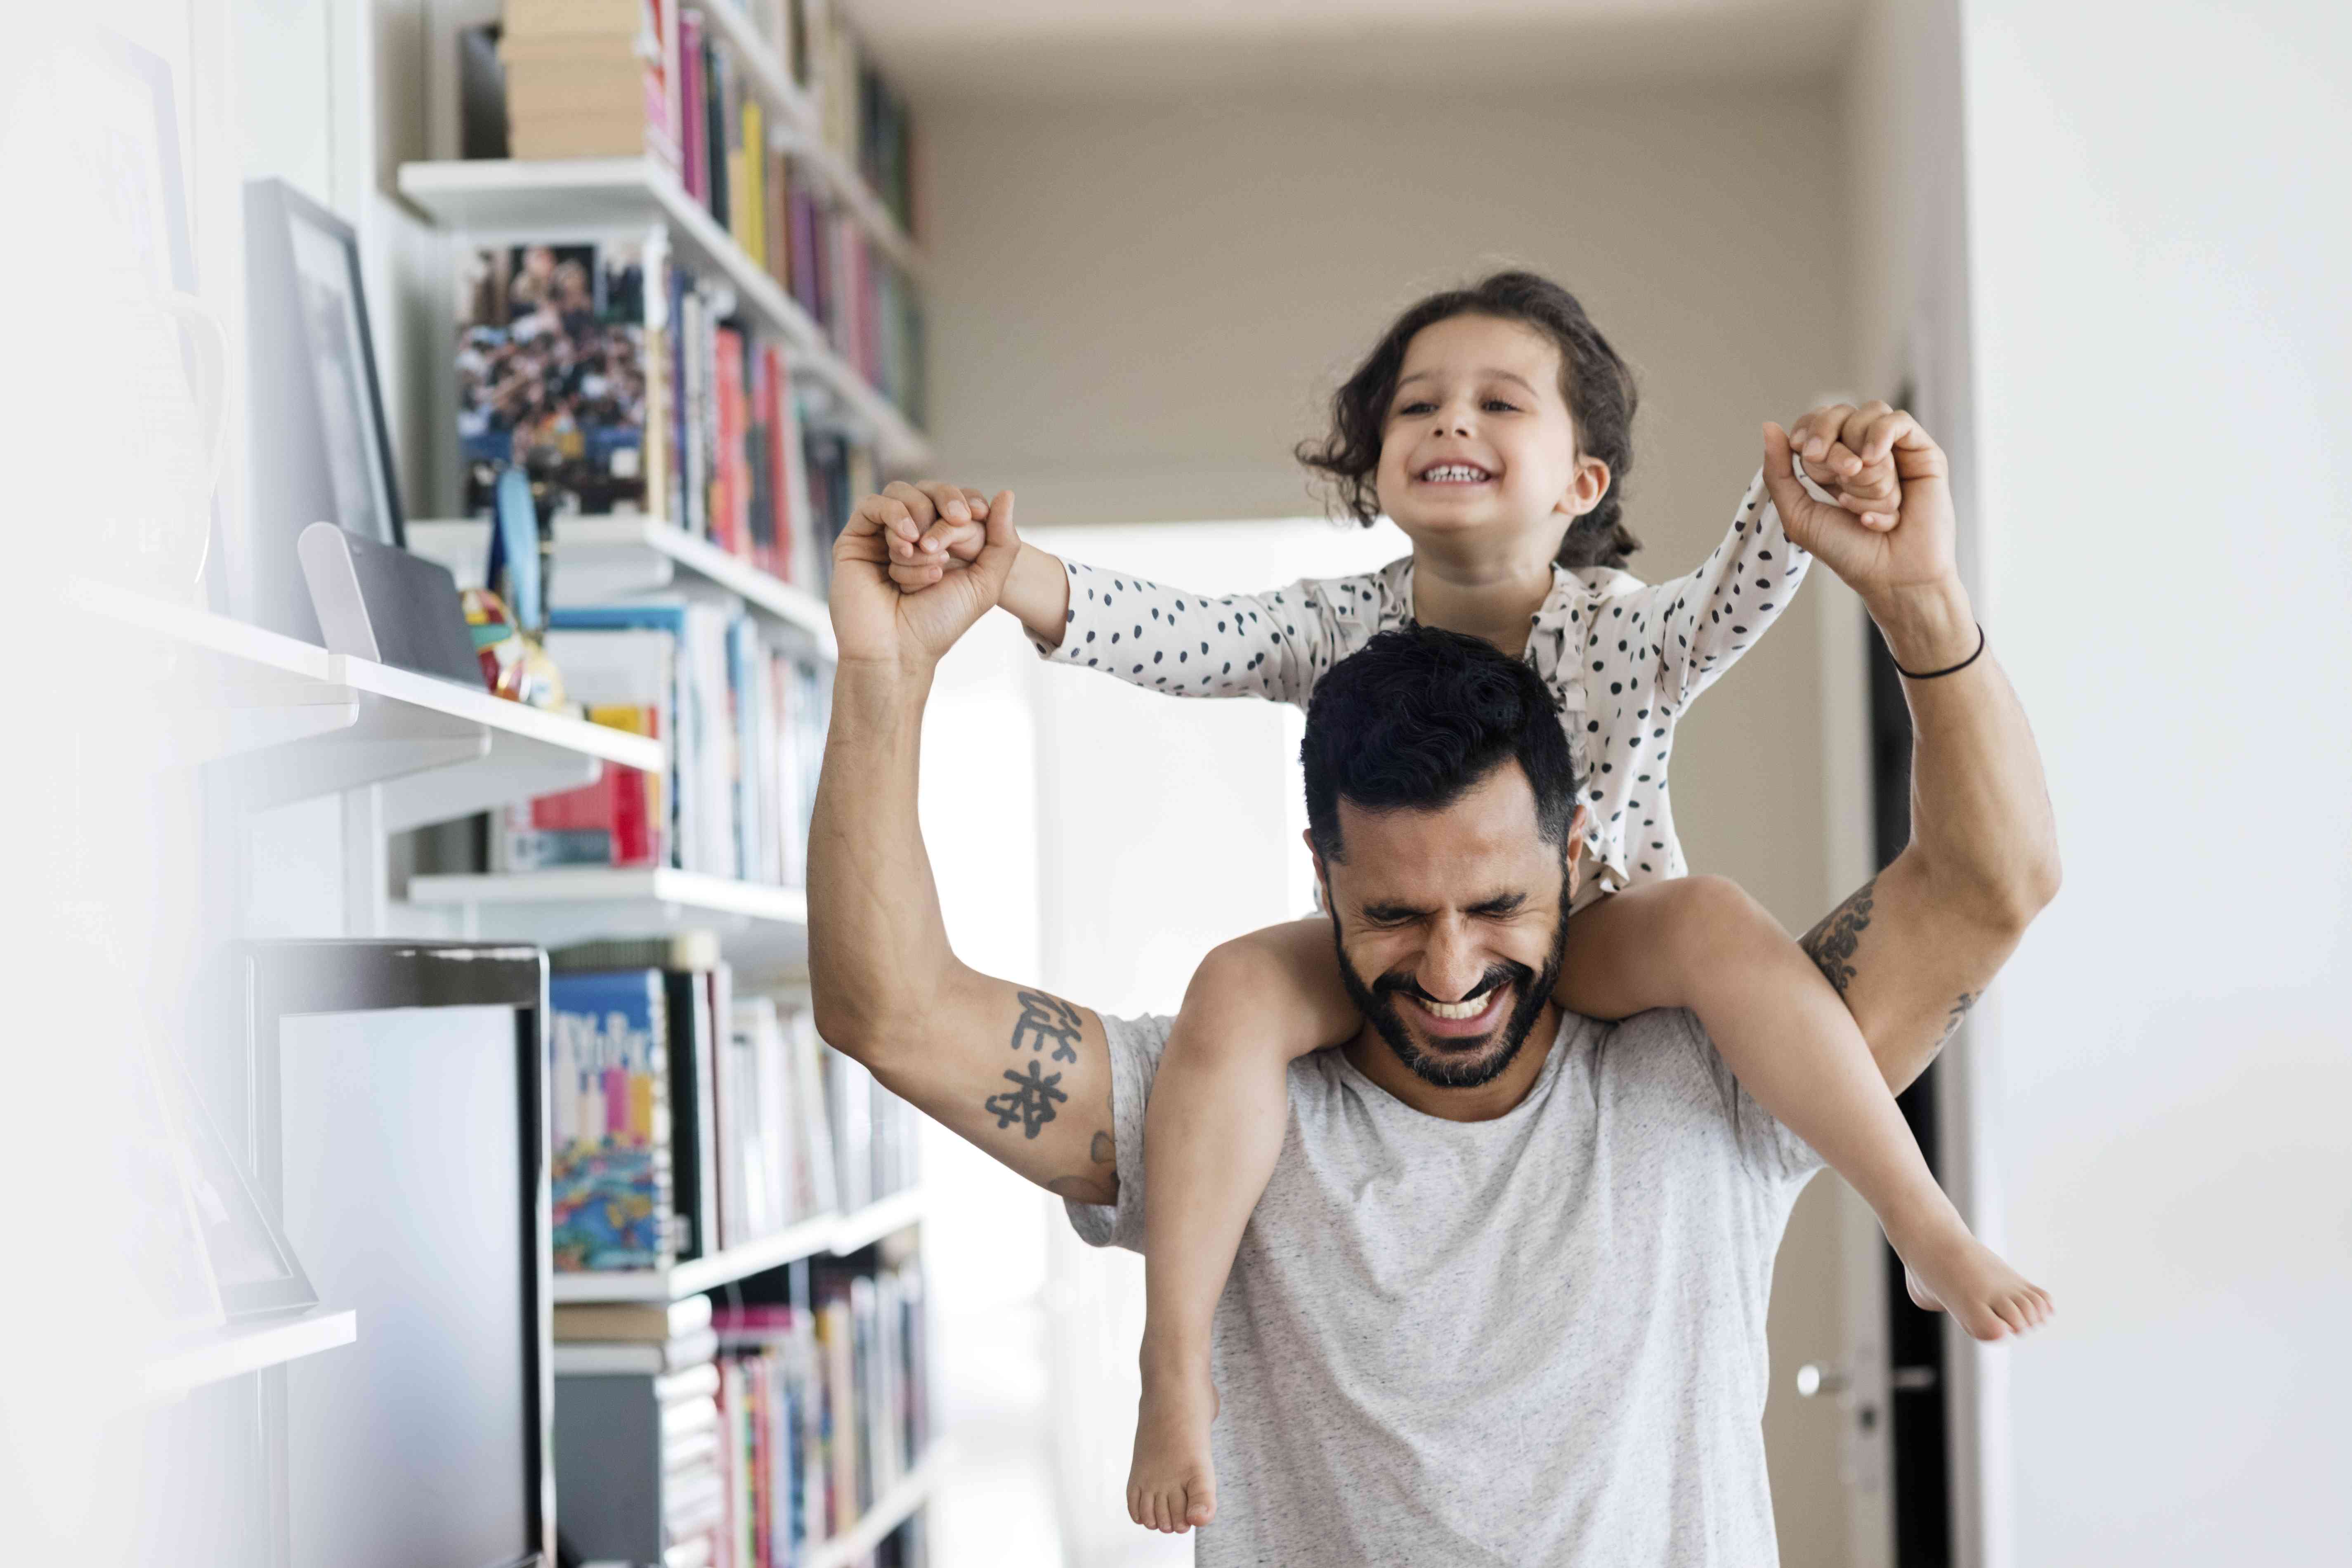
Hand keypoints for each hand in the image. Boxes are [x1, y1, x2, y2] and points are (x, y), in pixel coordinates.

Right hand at [831, 485, 1018, 669]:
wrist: (899, 650)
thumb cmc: (939, 623)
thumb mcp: (984, 583)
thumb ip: (1002, 541)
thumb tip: (1007, 494)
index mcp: (940, 540)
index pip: (954, 498)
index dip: (966, 499)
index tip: (977, 515)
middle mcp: (911, 533)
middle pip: (928, 489)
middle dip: (947, 504)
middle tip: (957, 521)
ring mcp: (881, 535)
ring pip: (901, 493)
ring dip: (921, 520)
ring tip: (924, 552)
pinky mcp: (855, 539)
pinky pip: (873, 505)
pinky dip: (895, 516)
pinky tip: (906, 543)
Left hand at [1763, 402, 1957, 597]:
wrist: (1890, 574)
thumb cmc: (1847, 551)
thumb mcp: (1798, 514)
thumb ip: (1778, 472)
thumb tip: (1769, 426)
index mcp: (1834, 464)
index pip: (1816, 421)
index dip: (1808, 430)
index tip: (1803, 452)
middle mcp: (1864, 453)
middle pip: (1840, 413)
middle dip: (1828, 440)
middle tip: (1830, 470)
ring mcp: (1894, 451)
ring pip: (1869, 415)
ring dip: (1857, 454)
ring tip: (1858, 488)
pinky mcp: (1923, 452)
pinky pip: (1898, 422)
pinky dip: (1880, 436)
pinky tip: (1873, 461)